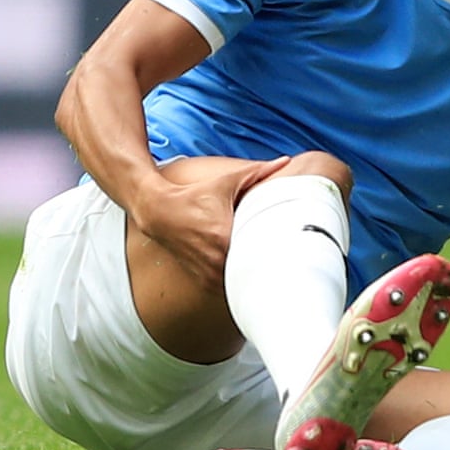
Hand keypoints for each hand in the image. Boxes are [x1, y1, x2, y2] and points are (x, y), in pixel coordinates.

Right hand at [130, 156, 290, 291]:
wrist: (159, 212)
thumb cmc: (194, 195)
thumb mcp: (225, 182)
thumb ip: (257, 172)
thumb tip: (285, 161)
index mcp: (224, 237)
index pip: (259, 249)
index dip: (278, 248)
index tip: (291, 246)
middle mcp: (216, 259)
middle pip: (252, 268)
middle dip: (269, 263)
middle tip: (286, 258)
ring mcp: (209, 274)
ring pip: (241, 282)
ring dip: (253, 274)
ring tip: (269, 266)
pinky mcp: (205, 281)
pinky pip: (230, 288)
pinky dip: (239, 281)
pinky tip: (251, 272)